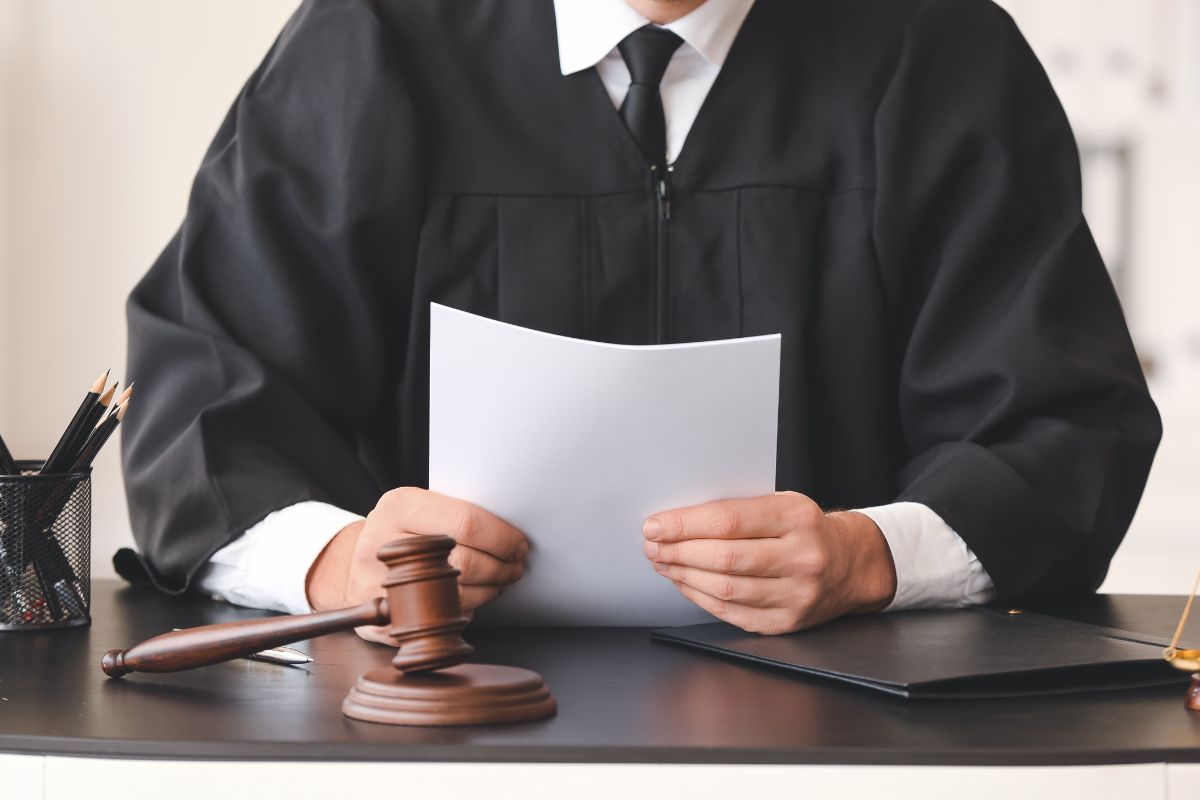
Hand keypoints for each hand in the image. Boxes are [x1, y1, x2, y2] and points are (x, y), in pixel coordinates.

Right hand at [306, 487, 527, 643]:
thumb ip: (456, 515)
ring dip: (491, 589)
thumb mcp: (419, 509)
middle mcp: (385, 543)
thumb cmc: (400, 533)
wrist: (352, 566)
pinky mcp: (384, 619)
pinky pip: (440, 619)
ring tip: (503, 579)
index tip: (519, 544)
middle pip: (464, 561)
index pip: (466, 523)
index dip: (501, 537)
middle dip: (501, 566)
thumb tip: (511, 532)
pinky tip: (478, 596)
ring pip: (456, 593)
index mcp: (399, 506)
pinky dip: (469, 608)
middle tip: (517, 565)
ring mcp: (380, 585)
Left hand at [643, 492, 895, 634]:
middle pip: (725, 558)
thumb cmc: (804, 529)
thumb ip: (739, 510)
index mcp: (797, 518)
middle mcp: (801, 557)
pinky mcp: (786, 622)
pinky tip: (684, 582)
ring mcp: (796, 595)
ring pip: (725, 588)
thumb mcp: (782, 504)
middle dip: (678, 552)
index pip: (729, 520)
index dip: (685, 525)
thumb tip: (677, 520)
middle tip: (652, 546)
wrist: (849, 565)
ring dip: (684, 575)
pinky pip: (731, 612)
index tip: (655, 525)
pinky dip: (700, 596)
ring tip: (663, 562)